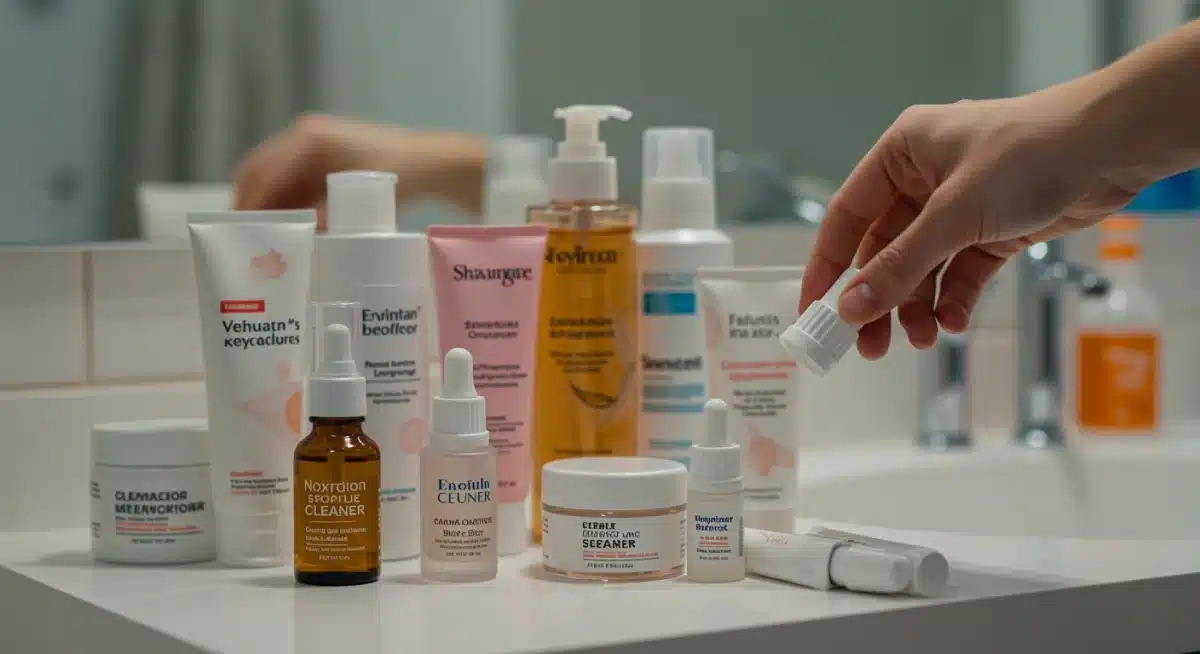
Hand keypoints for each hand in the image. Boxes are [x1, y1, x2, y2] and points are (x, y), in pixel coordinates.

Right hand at [233, 114, 484, 227]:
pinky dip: (281, 199)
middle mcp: (303, 135)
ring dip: (264, 203)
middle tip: (243, 240)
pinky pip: (288, 176)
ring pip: (270, 175)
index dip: (250, 206)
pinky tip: (283, 224)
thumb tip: (292, 241)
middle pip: (258, 171)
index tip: (240, 234)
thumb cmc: (400, 177)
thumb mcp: (359, 202)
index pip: (265, 175)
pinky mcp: (317, 151)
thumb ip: (324, 220)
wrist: (430, 162)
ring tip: (260, 238)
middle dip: (249, 205)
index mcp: (309, 140)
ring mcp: (309, 140)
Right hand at [798, 89, 1153, 359]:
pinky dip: (954, 299)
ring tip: (920, 341)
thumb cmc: (1028, 156)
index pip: (847, 217)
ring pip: (923, 267)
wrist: (1113, 148)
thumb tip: (850, 308)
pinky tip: (952, 323)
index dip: (827, 266)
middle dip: (880, 299)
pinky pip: (960, 272)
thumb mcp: (954, 215)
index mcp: (901, 154)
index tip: (813, 312)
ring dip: (918, 305)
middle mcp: (925, 177)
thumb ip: (900, 266)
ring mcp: (960, 205)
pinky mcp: (994, 228)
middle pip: (884, 250)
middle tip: (868, 346)